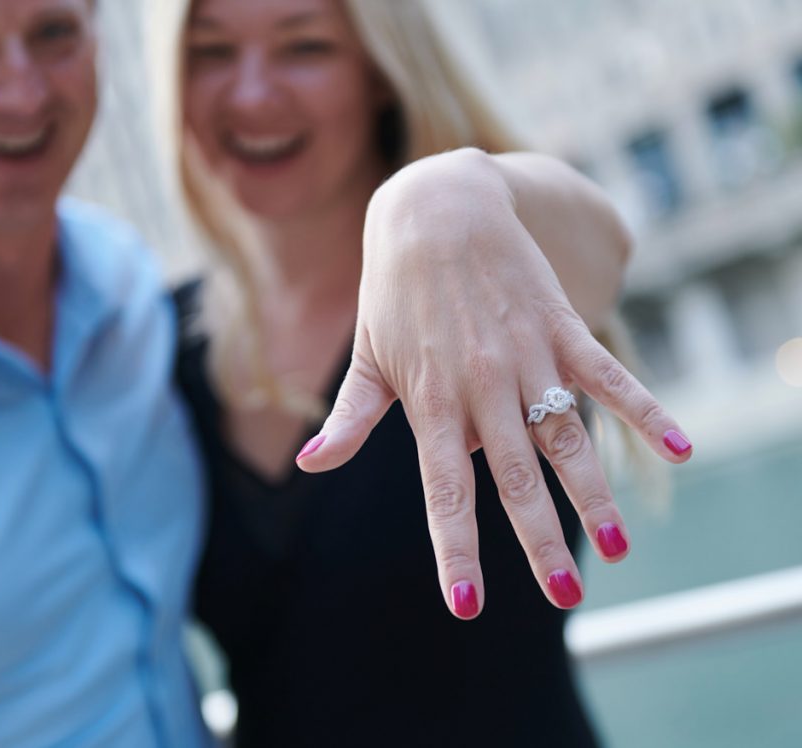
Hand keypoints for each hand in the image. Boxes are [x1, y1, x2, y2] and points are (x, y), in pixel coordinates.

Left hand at [295, 148, 692, 617]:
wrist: (435, 208)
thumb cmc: (393, 292)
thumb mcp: (368, 358)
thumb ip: (349, 419)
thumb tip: (309, 466)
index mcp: (430, 402)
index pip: (444, 489)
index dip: (455, 546)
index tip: (465, 602)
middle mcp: (480, 386)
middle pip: (513, 476)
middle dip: (539, 540)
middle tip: (562, 596)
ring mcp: (524, 356)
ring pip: (565, 435)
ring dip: (593, 491)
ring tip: (620, 544)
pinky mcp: (559, 326)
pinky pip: (606, 373)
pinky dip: (643, 409)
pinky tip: (678, 448)